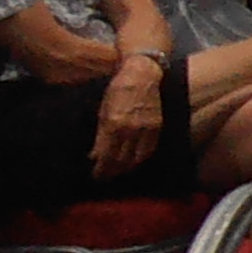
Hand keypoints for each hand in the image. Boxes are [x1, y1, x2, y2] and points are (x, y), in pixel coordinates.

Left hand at [89, 54, 165, 174]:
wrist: (142, 73)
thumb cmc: (117, 88)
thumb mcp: (103, 110)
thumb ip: (100, 135)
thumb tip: (94, 156)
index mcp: (114, 124)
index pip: (106, 156)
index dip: (101, 170)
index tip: (96, 176)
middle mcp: (130, 129)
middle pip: (121, 161)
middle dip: (112, 172)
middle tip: (105, 178)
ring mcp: (146, 129)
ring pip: (136, 158)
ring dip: (126, 168)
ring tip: (119, 172)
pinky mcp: (157, 126)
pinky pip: (149, 149)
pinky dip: (141, 159)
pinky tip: (135, 161)